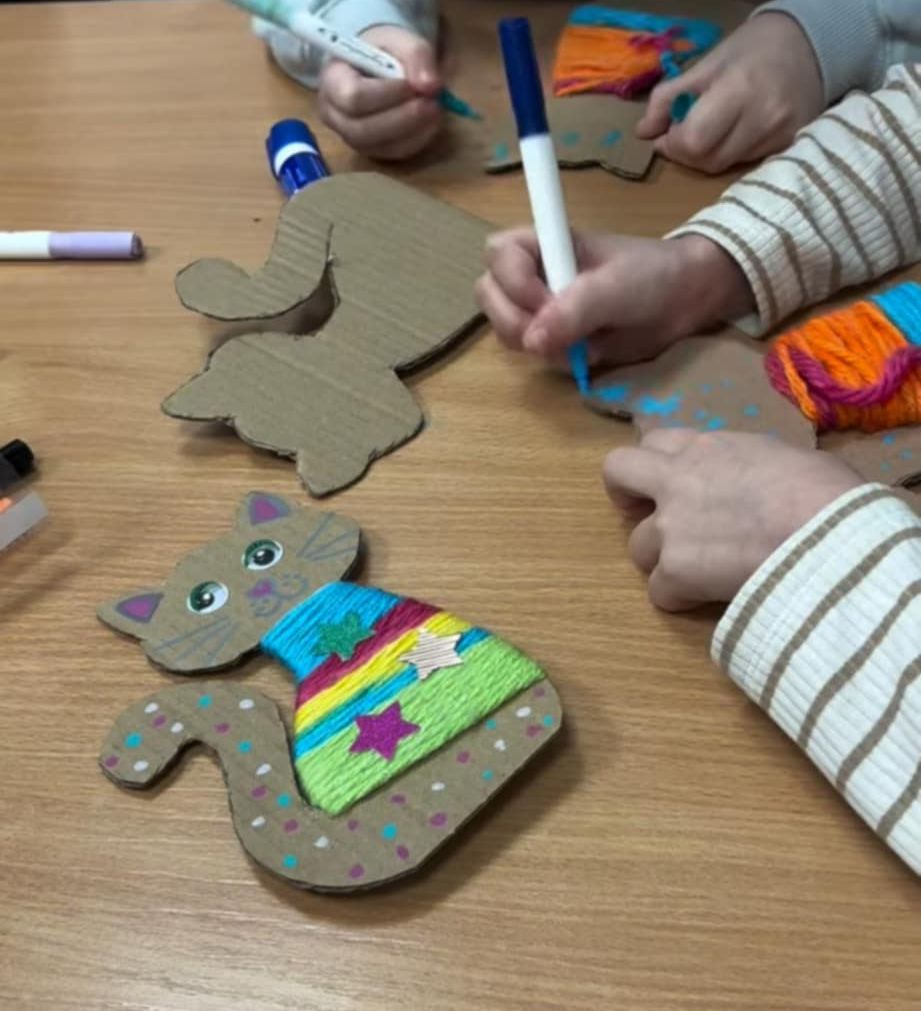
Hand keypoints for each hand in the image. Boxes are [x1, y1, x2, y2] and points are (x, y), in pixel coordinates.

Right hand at [317, 26, 442, 160]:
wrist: (379, 67)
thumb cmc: (383, 51)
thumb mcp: (400, 40)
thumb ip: (416, 55)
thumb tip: (431, 86)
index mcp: (332, 80)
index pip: (353, 97)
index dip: (386, 95)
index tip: (413, 85)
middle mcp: (335, 115)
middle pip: (363, 129)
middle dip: (402, 119)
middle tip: (432, 103)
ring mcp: (351, 138)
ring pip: (380, 146)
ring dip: (413, 131)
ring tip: (435, 110)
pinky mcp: (372, 151)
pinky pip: (393, 154)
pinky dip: (417, 141)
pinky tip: (431, 123)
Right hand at [475, 229, 752, 367]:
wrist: (688, 302)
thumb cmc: (653, 275)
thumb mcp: (617, 286)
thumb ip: (575, 309)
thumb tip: (532, 342)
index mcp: (544, 243)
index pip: (497, 253)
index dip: (513, 281)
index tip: (545, 299)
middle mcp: (533, 274)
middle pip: (489, 296)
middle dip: (516, 320)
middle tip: (558, 331)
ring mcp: (541, 309)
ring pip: (507, 331)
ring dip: (539, 344)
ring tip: (582, 341)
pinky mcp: (554, 339)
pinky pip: (534, 355)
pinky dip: (557, 359)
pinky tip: (588, 352)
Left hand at [603, 430, 863, 610]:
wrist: (827, 538)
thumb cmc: (830, 496)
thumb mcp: (790, 459)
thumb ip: (754, 468)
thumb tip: (762, 487)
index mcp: (709, 448)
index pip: (657, 441)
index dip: (661, 463)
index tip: (678, 481)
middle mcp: (678, 480)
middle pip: (617, 472)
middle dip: (624, 495)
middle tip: (648, 517)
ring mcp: (671, 526)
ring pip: (636, 546)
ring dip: (660, 559)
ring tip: (697, 572)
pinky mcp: (674, 570)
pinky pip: (659, 591)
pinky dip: (679, 598)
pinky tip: (708, 600)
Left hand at [636, 13, 823, 173]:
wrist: (809, 45)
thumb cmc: (750, 51)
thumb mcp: (705, 65)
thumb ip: (667, 98)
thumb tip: (643, 133)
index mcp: (738, 89)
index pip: (694, 141)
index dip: (673, 143)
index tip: (668, 133)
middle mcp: (763, 117)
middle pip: (708, 161)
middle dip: (687, 153)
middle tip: (685, 133)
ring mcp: (780, 135)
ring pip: (725, 167)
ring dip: (707, 156)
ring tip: (711, 129)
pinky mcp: (788, 146)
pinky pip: (745, 165)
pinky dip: (729, 155)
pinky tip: (733, 134)